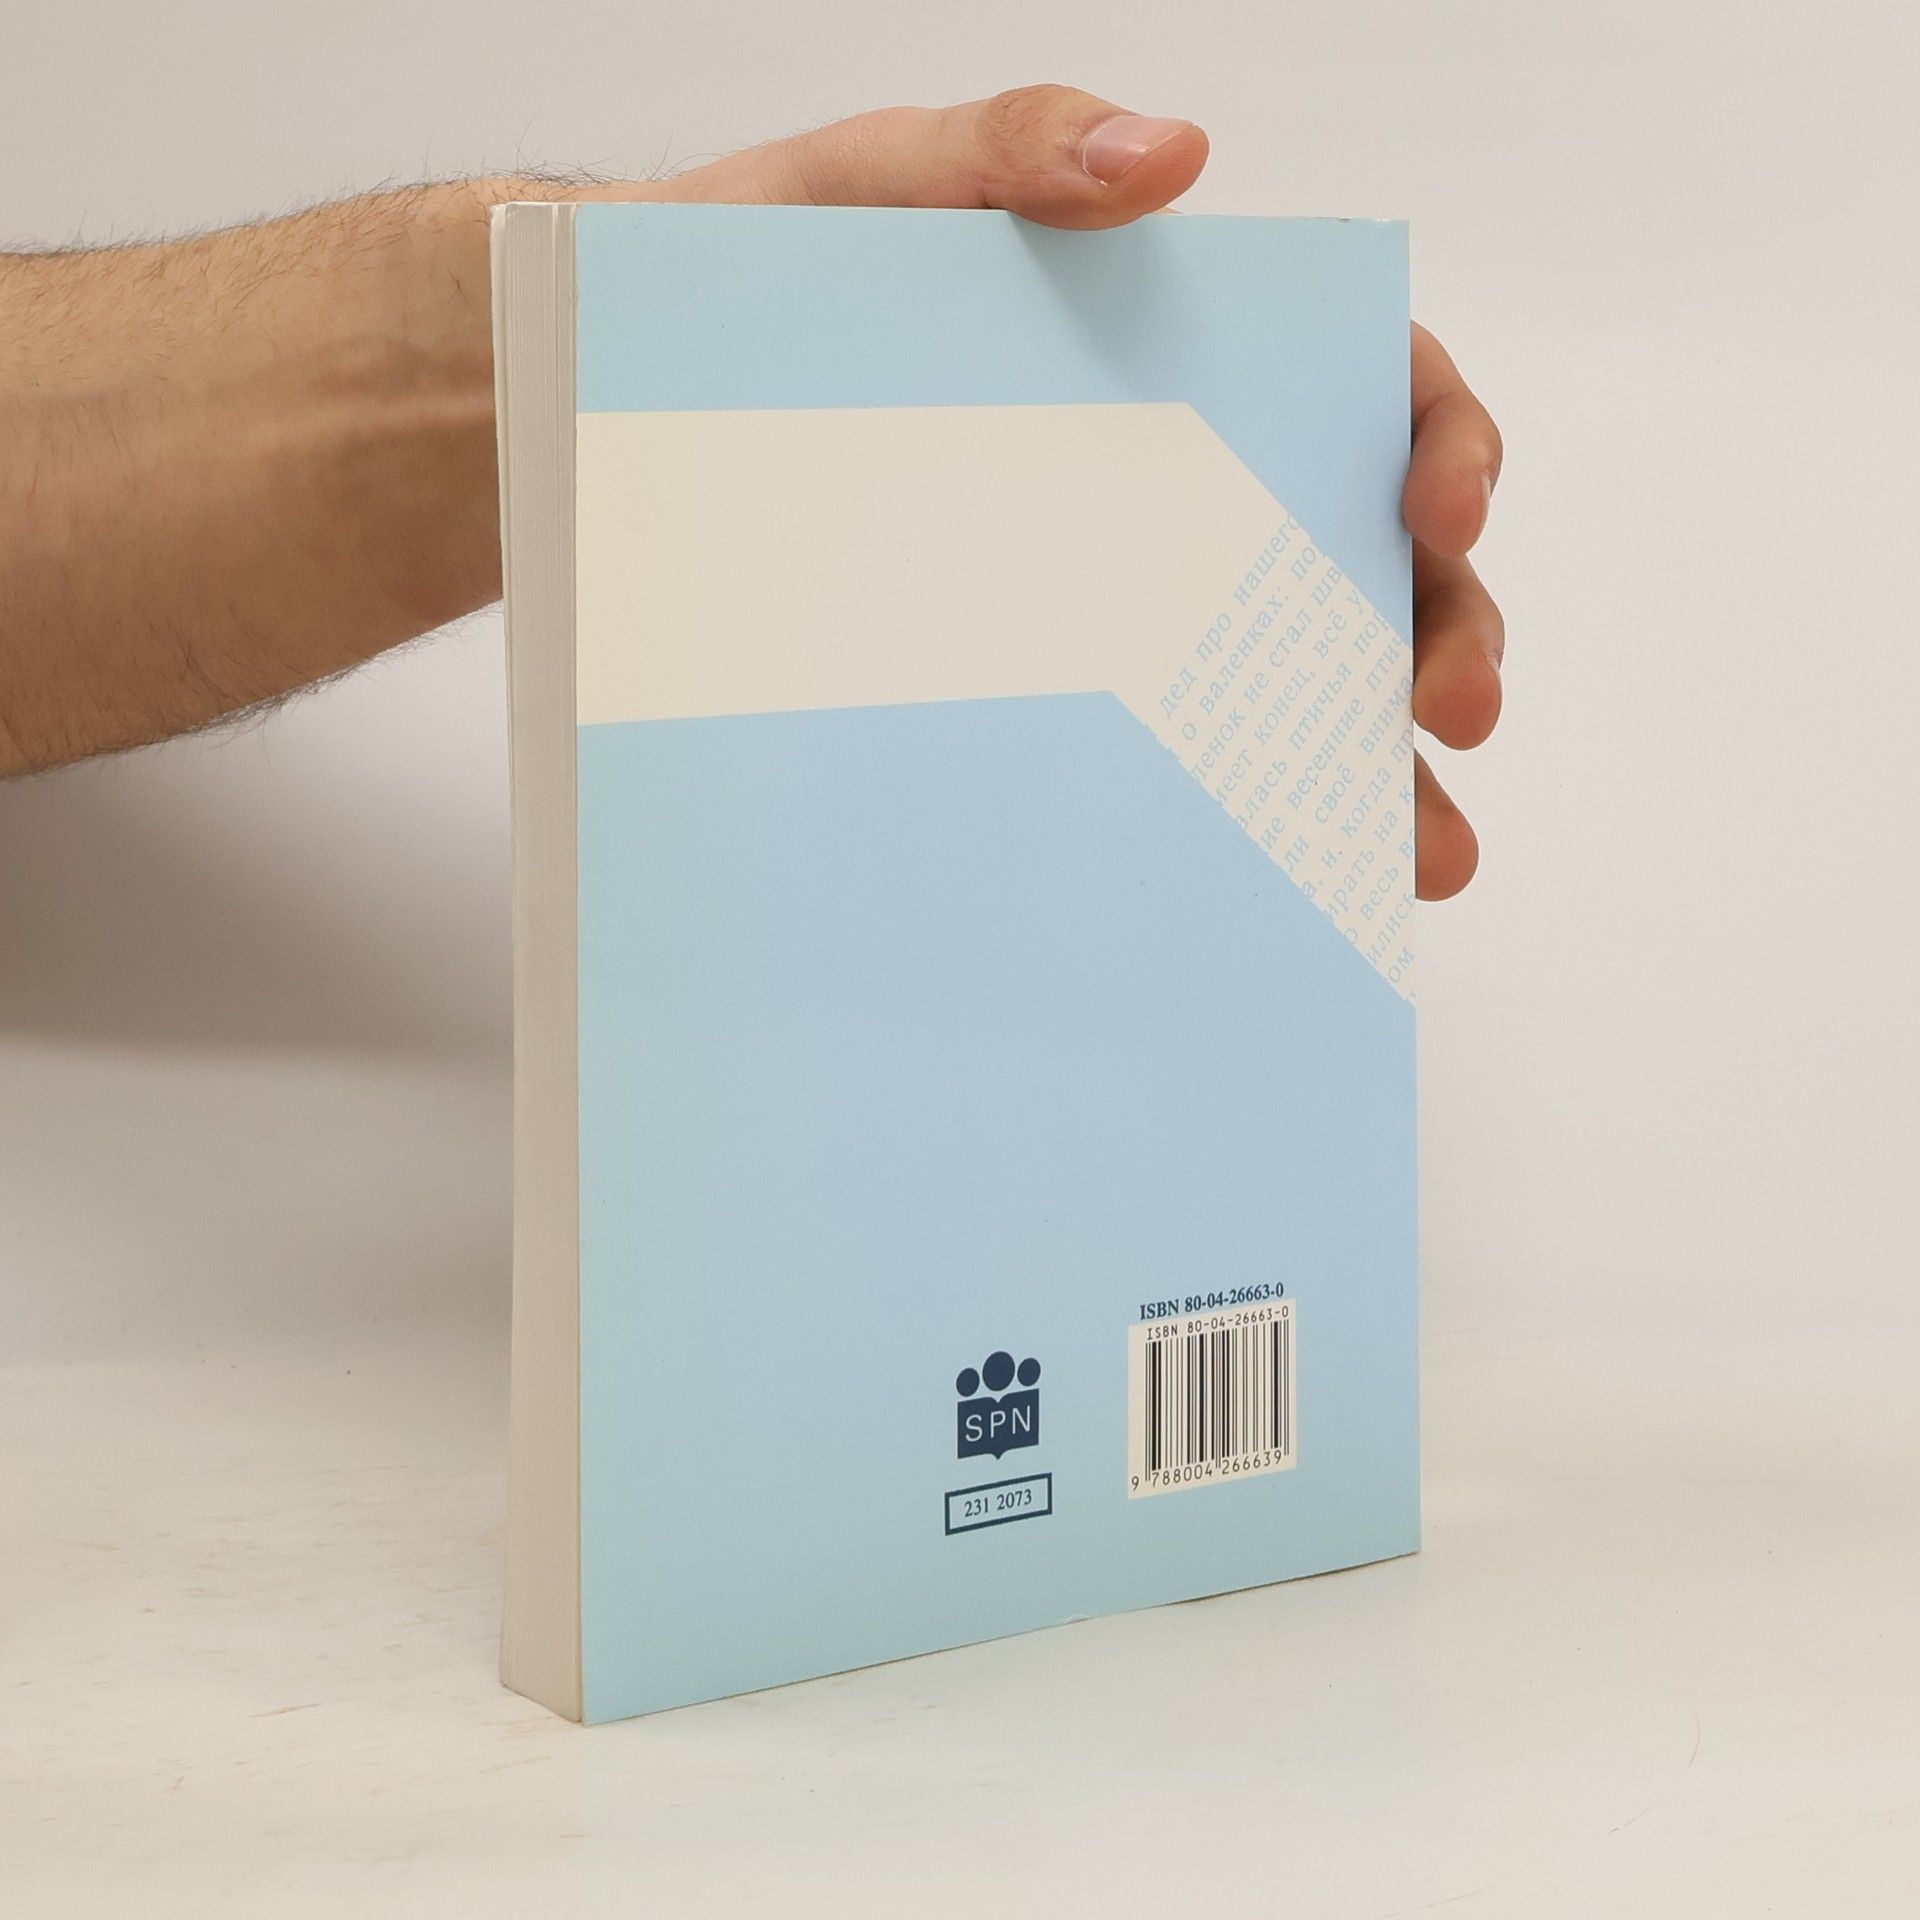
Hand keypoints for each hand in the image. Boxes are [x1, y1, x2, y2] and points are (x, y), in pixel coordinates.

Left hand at [583, 84, 1504, 900]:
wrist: (632, 410)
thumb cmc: (772, 284)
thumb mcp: (883, 188)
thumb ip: (1017, 149)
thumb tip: (1171, 159)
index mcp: (1191, 356)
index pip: (1371, 389)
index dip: (1440, 444)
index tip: (1438, 509)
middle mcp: (1186, 490)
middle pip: (1372, 562)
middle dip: (1440, 633)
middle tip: (1448, 708)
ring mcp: (1126, 603)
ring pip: (1295, 688)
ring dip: (1378, 774)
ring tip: (1421, 852)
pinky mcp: (1058, 691)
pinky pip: (1171, 764)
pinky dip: (1245, 825)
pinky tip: (1279, 887)